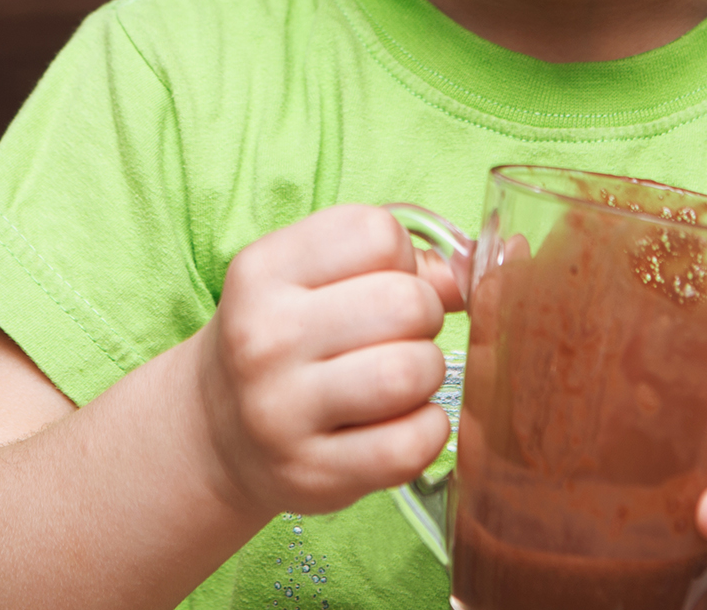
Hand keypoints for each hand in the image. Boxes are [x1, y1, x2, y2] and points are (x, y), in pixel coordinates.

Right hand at [190, 204, 465, 517]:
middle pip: (406, 303)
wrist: (219, 429)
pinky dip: (428, 430)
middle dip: (423, 317)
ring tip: (399, 379)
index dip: (400, 258)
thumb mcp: (314, 278)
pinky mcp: (312, 474)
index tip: (378, 283)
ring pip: (411, 372)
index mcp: (262, 271)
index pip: (377, 233)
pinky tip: (403, 422)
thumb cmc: (288, 336)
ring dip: (427, 373)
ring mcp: (281, 412)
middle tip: (398, 336)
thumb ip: (400, 261)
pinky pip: (412, 444)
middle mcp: (263, 338)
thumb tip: (488, 268)